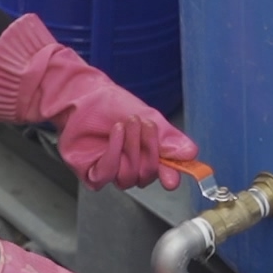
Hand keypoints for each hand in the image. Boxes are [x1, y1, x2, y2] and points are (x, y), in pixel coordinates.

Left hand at [0, 13, 196, 189]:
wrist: (82, 95)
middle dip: (148, 150)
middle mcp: (129, 166)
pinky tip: (114, 134)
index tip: (177, 174)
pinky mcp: (90, 172)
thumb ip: (169, 138)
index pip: (164, 172)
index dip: (172, 174)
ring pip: (128, 176)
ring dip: (129, 148)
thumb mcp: (147, 117)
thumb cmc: (111, 104)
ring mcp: (110, 171)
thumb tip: (191, 154)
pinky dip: (113, 153)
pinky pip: (107, 174)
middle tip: (143, 125)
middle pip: (147, 176)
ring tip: (125, 123)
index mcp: (146, 155)